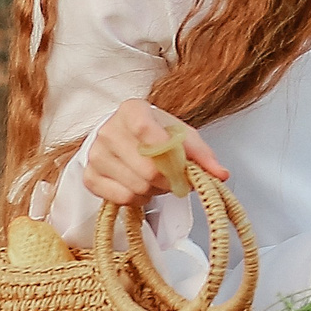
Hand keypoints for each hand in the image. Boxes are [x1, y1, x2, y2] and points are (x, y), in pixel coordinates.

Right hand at [79, 98, 227, 208]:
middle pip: (147, 169)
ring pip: (137, 187)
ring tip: (157, 179)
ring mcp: (96, 155)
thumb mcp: (182, 134)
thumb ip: (202, 154)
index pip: (145, 130)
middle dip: (169, 179)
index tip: (181, 165)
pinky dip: (138, 199)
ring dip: (155, 190)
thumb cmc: (157, 132)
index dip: (166, 152)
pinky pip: (122, 198)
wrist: (125, 136)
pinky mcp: (90, 176)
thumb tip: (220, 174)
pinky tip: (141, 187)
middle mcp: (108, 130)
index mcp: (132, 111)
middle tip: (175, 177)